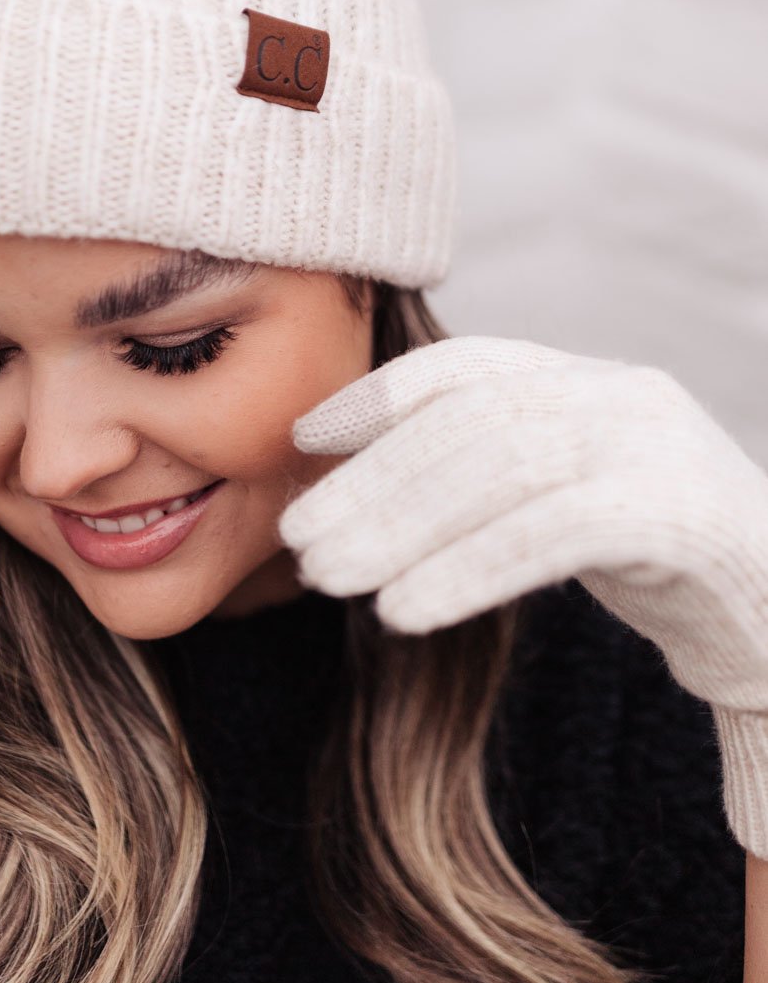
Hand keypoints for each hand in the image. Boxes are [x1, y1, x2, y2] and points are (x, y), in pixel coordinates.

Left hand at [277, 335, 767, 855]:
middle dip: (372, 480)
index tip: (304, 440)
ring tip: (329, 579)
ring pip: (503, 468)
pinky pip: (554, 532)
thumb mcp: (572, 500)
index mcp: (595, 383)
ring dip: (400, 526)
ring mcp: (661, 449)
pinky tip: (403, 613)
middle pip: (471, 421)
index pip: (468, 369)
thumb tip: (364, 489)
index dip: (377, 398)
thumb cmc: (668, 571)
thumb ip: (496, 475)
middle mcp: (628, 397)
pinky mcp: (685, 518)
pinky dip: (466, 569)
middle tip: (298, 541)